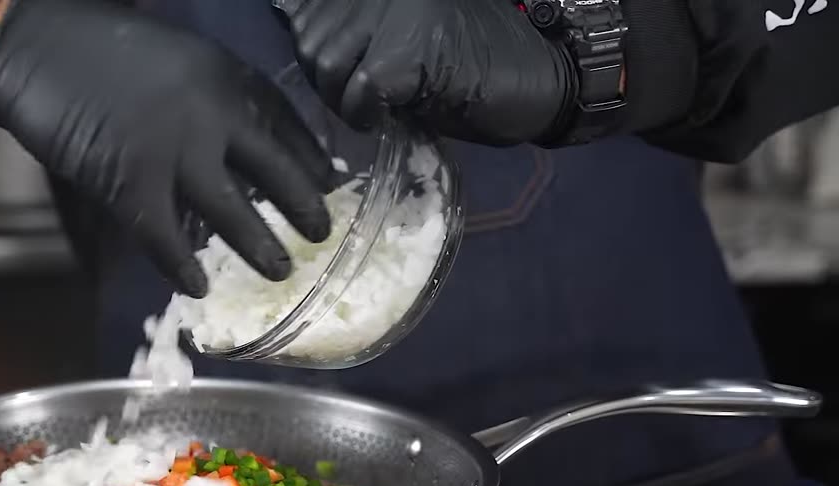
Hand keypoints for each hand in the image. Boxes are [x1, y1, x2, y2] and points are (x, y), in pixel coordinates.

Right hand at [0, 0, 332, 296]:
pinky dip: (182, 265)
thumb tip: (243, 142)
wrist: (39, 44)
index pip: (287, 122)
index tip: (328, 184)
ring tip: (279, 271)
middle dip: (303, 206)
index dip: (310, 159)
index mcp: (226, 75)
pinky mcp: (130, 182)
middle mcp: (211, 113)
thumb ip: (212, 96)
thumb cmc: (103, 47)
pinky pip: (166, 236)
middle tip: (321, 235)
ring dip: (258, 245)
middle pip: (274, 169)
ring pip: (232, 210)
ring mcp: (173, 150)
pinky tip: (197, 286)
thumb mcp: (179, 57)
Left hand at [283, 0, 573, 145]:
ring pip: (325, 64)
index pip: (305, 13)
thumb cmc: (469, 62)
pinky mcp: (414, 48)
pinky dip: (364, 112)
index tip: (343, 74)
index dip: (314, 51)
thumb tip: (303, 44)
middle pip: (309, 41)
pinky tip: (388, 115)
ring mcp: (398, 9)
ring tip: (379, 105)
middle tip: (363, 98)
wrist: (542, 75)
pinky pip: (360, 88)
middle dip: (327, 81)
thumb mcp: (398, 38)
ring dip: (345, 99)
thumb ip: (353, 34)